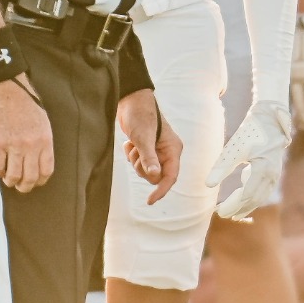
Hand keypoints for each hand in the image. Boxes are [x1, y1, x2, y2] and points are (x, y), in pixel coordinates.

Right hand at [0, 76, 54, 192]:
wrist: (8, 89)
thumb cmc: (26, 105)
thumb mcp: (43, 123)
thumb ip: (42, 144)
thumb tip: (37, 165)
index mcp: (45, 139)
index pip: (46, 170)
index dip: (40, 181)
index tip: (35, 183)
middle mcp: (31, 144)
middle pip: (30, 177)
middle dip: (24, 187)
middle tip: (20, 186)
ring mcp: (14, 144)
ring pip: (13, 176)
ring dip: (10, 181)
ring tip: (8, 179)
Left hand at [118, 87, 180, 204]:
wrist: (131, 101)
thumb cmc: (140, 116)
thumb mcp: (143, 138)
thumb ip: (149, 158)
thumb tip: (154, 176)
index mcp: (173, 149)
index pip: (171, 176)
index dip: (161, 190)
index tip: (150, 201)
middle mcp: (167, 151)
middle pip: (156, 176)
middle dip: (142, 169)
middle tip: (137, 154)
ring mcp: (157, 150)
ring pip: (146, 170)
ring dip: (135, 160)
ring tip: (133, 145)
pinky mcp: (147, 148)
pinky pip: (139, 162)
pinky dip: (132, 154)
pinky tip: (130, 142)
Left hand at [207, 100, 292, 219]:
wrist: (270, 119)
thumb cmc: (251, 132)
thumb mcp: (234, 149)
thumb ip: (221, 168)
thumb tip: (207, 185)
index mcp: (262, 170)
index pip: (246, 196)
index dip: (232, 205)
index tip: (219, 211)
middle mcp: (271, 175)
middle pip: (254, 199)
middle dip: (239, 208)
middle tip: (223, 214)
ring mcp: (275, 174)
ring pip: (261, 196)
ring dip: (247, 205)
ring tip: (233, 212)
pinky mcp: (274, 170)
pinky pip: (264, 190)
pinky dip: (253, 196)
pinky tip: (242, 195)